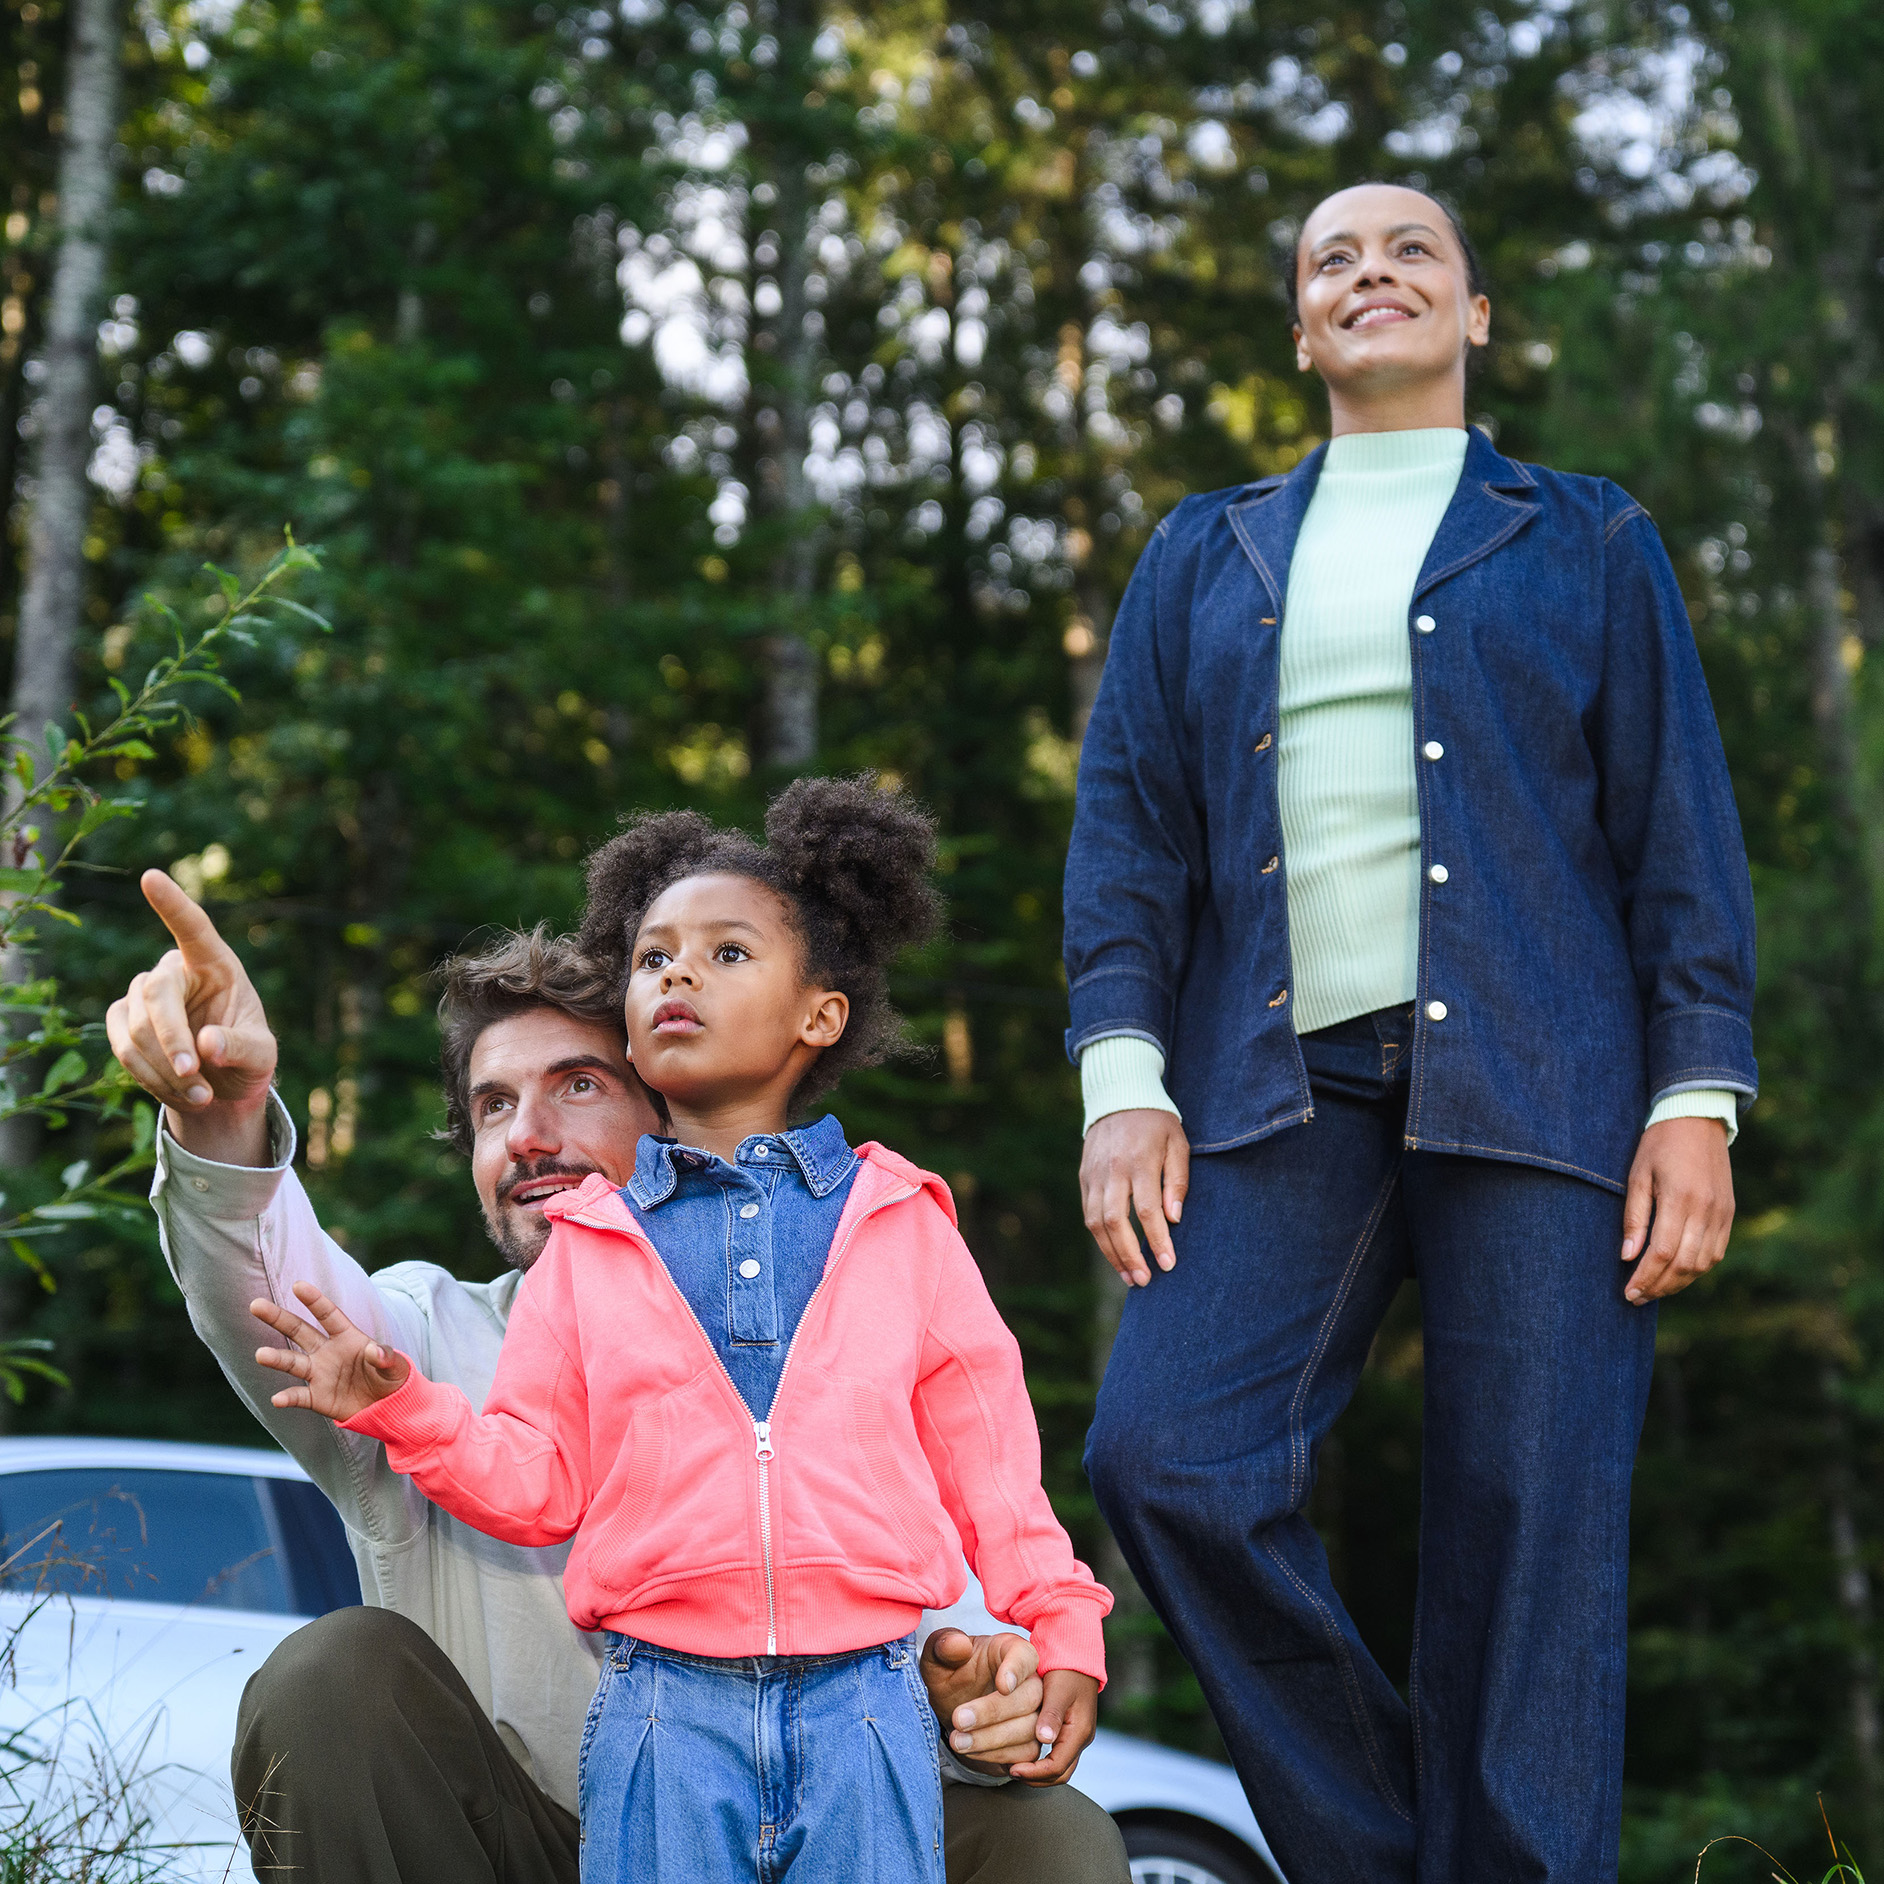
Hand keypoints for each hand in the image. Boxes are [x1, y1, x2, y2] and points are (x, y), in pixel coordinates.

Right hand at [106, 870, 276, 1164]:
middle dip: (172, 1041)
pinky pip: (123, 1048)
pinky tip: (180, 1092)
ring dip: (166, 1071)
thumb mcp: (261, 1055)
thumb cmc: (247, 1055)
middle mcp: (175, 970)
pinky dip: (149, 1078)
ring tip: (203, 1095)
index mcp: (215, 963)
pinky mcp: (122, 1020)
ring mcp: (143, 993)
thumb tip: (206, 1044)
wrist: (222, 1083)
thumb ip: (241, 1047)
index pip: (193, 928)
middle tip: (193, 1075)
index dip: (172, 904)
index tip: (150, 876)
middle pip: (155, 996)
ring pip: (135, 1029)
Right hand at [252, 1281, 409, 1420]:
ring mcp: (320, 1373)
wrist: (388, 1406)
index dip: (314, 1300)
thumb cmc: (391, 1377)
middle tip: (256, 1305)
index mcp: (347, 1336)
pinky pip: (299, 1396)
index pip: (328, 1314)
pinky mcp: (317, 1397)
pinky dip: (288, 1398)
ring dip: (277, 1358)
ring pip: (293, 1362)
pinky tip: (277, 1399)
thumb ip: (385, 1357)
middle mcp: (327, 1351)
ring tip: (260, 1355)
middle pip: (300, 1331)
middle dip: (278, 1318)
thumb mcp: (396, 1366)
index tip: (297, 1285)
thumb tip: (376, 1351)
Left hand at [920, 1629, 1043, 1772]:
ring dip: (992, 1739)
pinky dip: (998, 1756)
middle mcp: (1030, 1680)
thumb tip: (958, 1644)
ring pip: (1031, 1728)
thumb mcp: (937, 1657)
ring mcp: (1035, 1713)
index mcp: (1010, 1650)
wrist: (953, 1708)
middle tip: (959, 1720)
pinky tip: (972, 1751)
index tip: (1003, 1685)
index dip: (1017, 1670)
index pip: (1025, 1655)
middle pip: (1031, 1696)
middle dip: (994, 1712)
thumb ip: (944, 1645)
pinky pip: (1026, 1753)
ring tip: (958, 1741)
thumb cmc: (950, 1674)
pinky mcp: (1030, 1741)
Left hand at [1008, 1669, 1099, 1785]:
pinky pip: (1057, 1754)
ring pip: (1059, 1766)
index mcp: (1079, 1731)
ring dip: (1038, 1771)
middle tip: (1012, 1772)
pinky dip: (1041, 1760)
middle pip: (1059, 1773)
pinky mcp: (1070, 1728)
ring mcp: (1077, 1734)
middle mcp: (1081, 1737)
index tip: (1013, 1769)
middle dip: (1036, 1778)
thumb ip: (1051, 1714)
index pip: (1057, 1767)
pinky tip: (1023, 1751)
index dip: (1034, 1773)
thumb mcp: (1058, 1689)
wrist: (1078, 1651)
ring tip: (1014, 1766)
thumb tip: (1044, 1740)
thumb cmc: (1067, 1668)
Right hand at [1081, 1109, 1189, 1285]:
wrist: (1119, 1096)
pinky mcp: (1084, 1177)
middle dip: (1129, 1256)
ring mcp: (1094, 1175)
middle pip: (1114, 1222)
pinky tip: (1114, 1253)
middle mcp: (1112, 1171)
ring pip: (1095, 1223)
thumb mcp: (1178, 1144)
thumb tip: (1174, 1218)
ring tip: (1129, 1276)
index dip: (1157, 1241)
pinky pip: (1088, 1213)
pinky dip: (1100, 1237)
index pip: (1147, 1211)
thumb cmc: (1156, 1123)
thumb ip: (1177, 1181)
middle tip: (1144, 1280)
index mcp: (1139, 1162)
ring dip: (1111, 1253)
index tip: (1168, 1264)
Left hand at [1621, 1116, 1734, 1303]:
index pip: (1663, 1252)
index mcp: (1680, 1199)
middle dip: (1659, 1286)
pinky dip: (1697, 1268)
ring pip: (1703, 1263)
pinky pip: (1716, 1252)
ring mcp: (1722, 1213)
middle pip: (1684, 1264)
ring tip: (1654, 1290)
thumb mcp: (1637, 1175)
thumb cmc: (1659, 1145)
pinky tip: (1678, 1273)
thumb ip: (1634, 1217)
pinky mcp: (1729, 1213)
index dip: (1645, 1277)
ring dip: (1679, 1282)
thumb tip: (1628, 1256)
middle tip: (1636, 1298)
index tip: (1628, 1292)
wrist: (1697, 1119)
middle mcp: (1706, 1210)